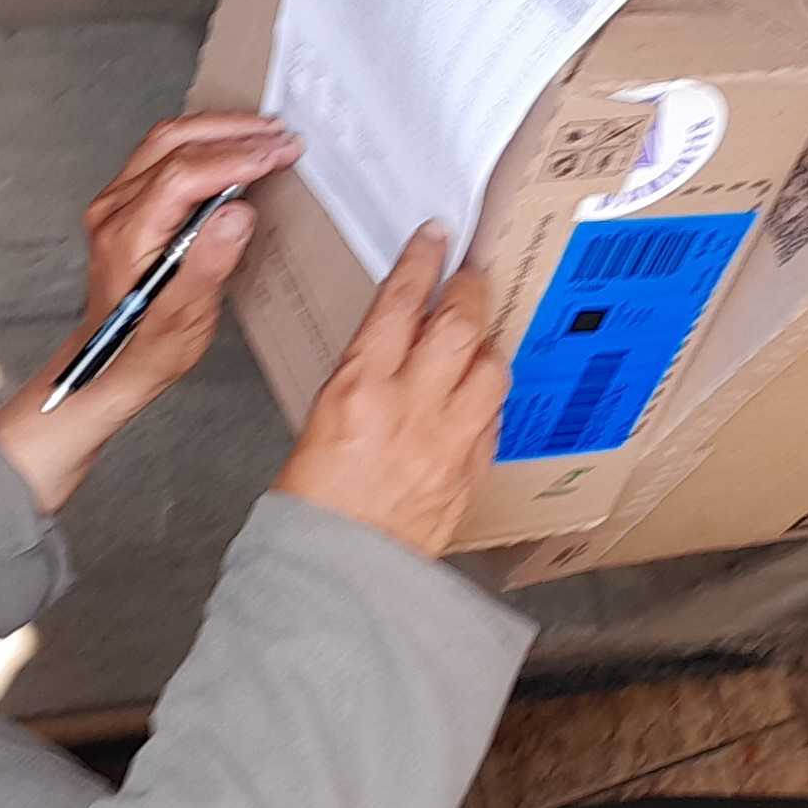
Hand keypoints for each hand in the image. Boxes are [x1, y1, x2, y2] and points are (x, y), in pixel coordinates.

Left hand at [0, 114, 299, 512]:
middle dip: (233, 133)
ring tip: (263, 133)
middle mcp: (114, 210)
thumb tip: (236, 213)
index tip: (277, 152)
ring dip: (218, 130)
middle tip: (280, 136)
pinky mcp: (127, 203)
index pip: (184, 173)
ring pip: (167, 141)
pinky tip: (230, 145)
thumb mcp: (184, 317)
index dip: (236, 157)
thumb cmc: (146, 347)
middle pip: (174, 143)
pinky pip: (164, 154)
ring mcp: (117, 203)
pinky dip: (203, 142)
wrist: (112, 363)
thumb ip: (209, 262)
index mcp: (126, 234)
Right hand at [275, 227, 505, 560]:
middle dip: (469, 290)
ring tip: (477, 341)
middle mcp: (411, 405)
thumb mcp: (323, 418)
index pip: (400, 302)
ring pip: (491, 369)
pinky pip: (494, 419)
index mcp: (359, 387)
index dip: (422, 261)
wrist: (337, 570)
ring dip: (487, 347)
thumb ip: (365, 377)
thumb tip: (394, 342)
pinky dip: (488, 400)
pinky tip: (477, 398)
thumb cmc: (313, 501)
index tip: (436, 237)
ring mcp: (449, 439)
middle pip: (459, 324)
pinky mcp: (470, 471)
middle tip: (470, 274)